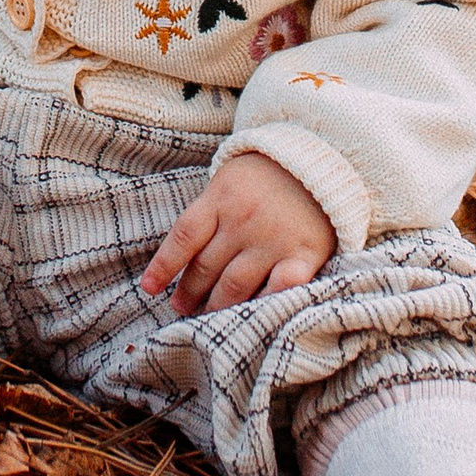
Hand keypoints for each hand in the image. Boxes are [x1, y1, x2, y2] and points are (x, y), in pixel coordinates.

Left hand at [141, 157, 333, 314]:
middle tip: (181, 308)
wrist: (325, 158)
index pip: (184, 237)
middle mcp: (244, 221)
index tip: (150, 289)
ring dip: (216, 306)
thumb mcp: (230, 179)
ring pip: (235, 285)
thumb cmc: (268, 173)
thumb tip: (184, 252)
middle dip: (189, 293)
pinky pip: (281, 288)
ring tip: (207, 318)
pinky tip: (252, 317)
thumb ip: (210, 211)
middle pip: (206, 267)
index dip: (163, 266)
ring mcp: (274, 239)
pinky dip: (264, 304)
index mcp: (222, 198)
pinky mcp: (304, 254)